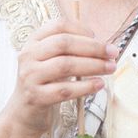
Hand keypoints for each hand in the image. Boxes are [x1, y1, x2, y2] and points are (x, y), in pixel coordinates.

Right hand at [3, 19, 117, 137]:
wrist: (24, 112)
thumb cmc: (45, 83)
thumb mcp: (52, 60)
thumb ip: (71, 49)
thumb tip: (103, 45)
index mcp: (33, 42)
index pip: (58, 26)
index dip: (82, 29)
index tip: (99, 37)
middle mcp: (28, 56)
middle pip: (64, 44)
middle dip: (93, 47)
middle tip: (112, 53)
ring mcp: (30, 76)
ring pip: (65, 65)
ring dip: (93, 65)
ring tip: (110, 68)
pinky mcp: (36, 97)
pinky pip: (65, 90)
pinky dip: (85, 87)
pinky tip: (99, 84)